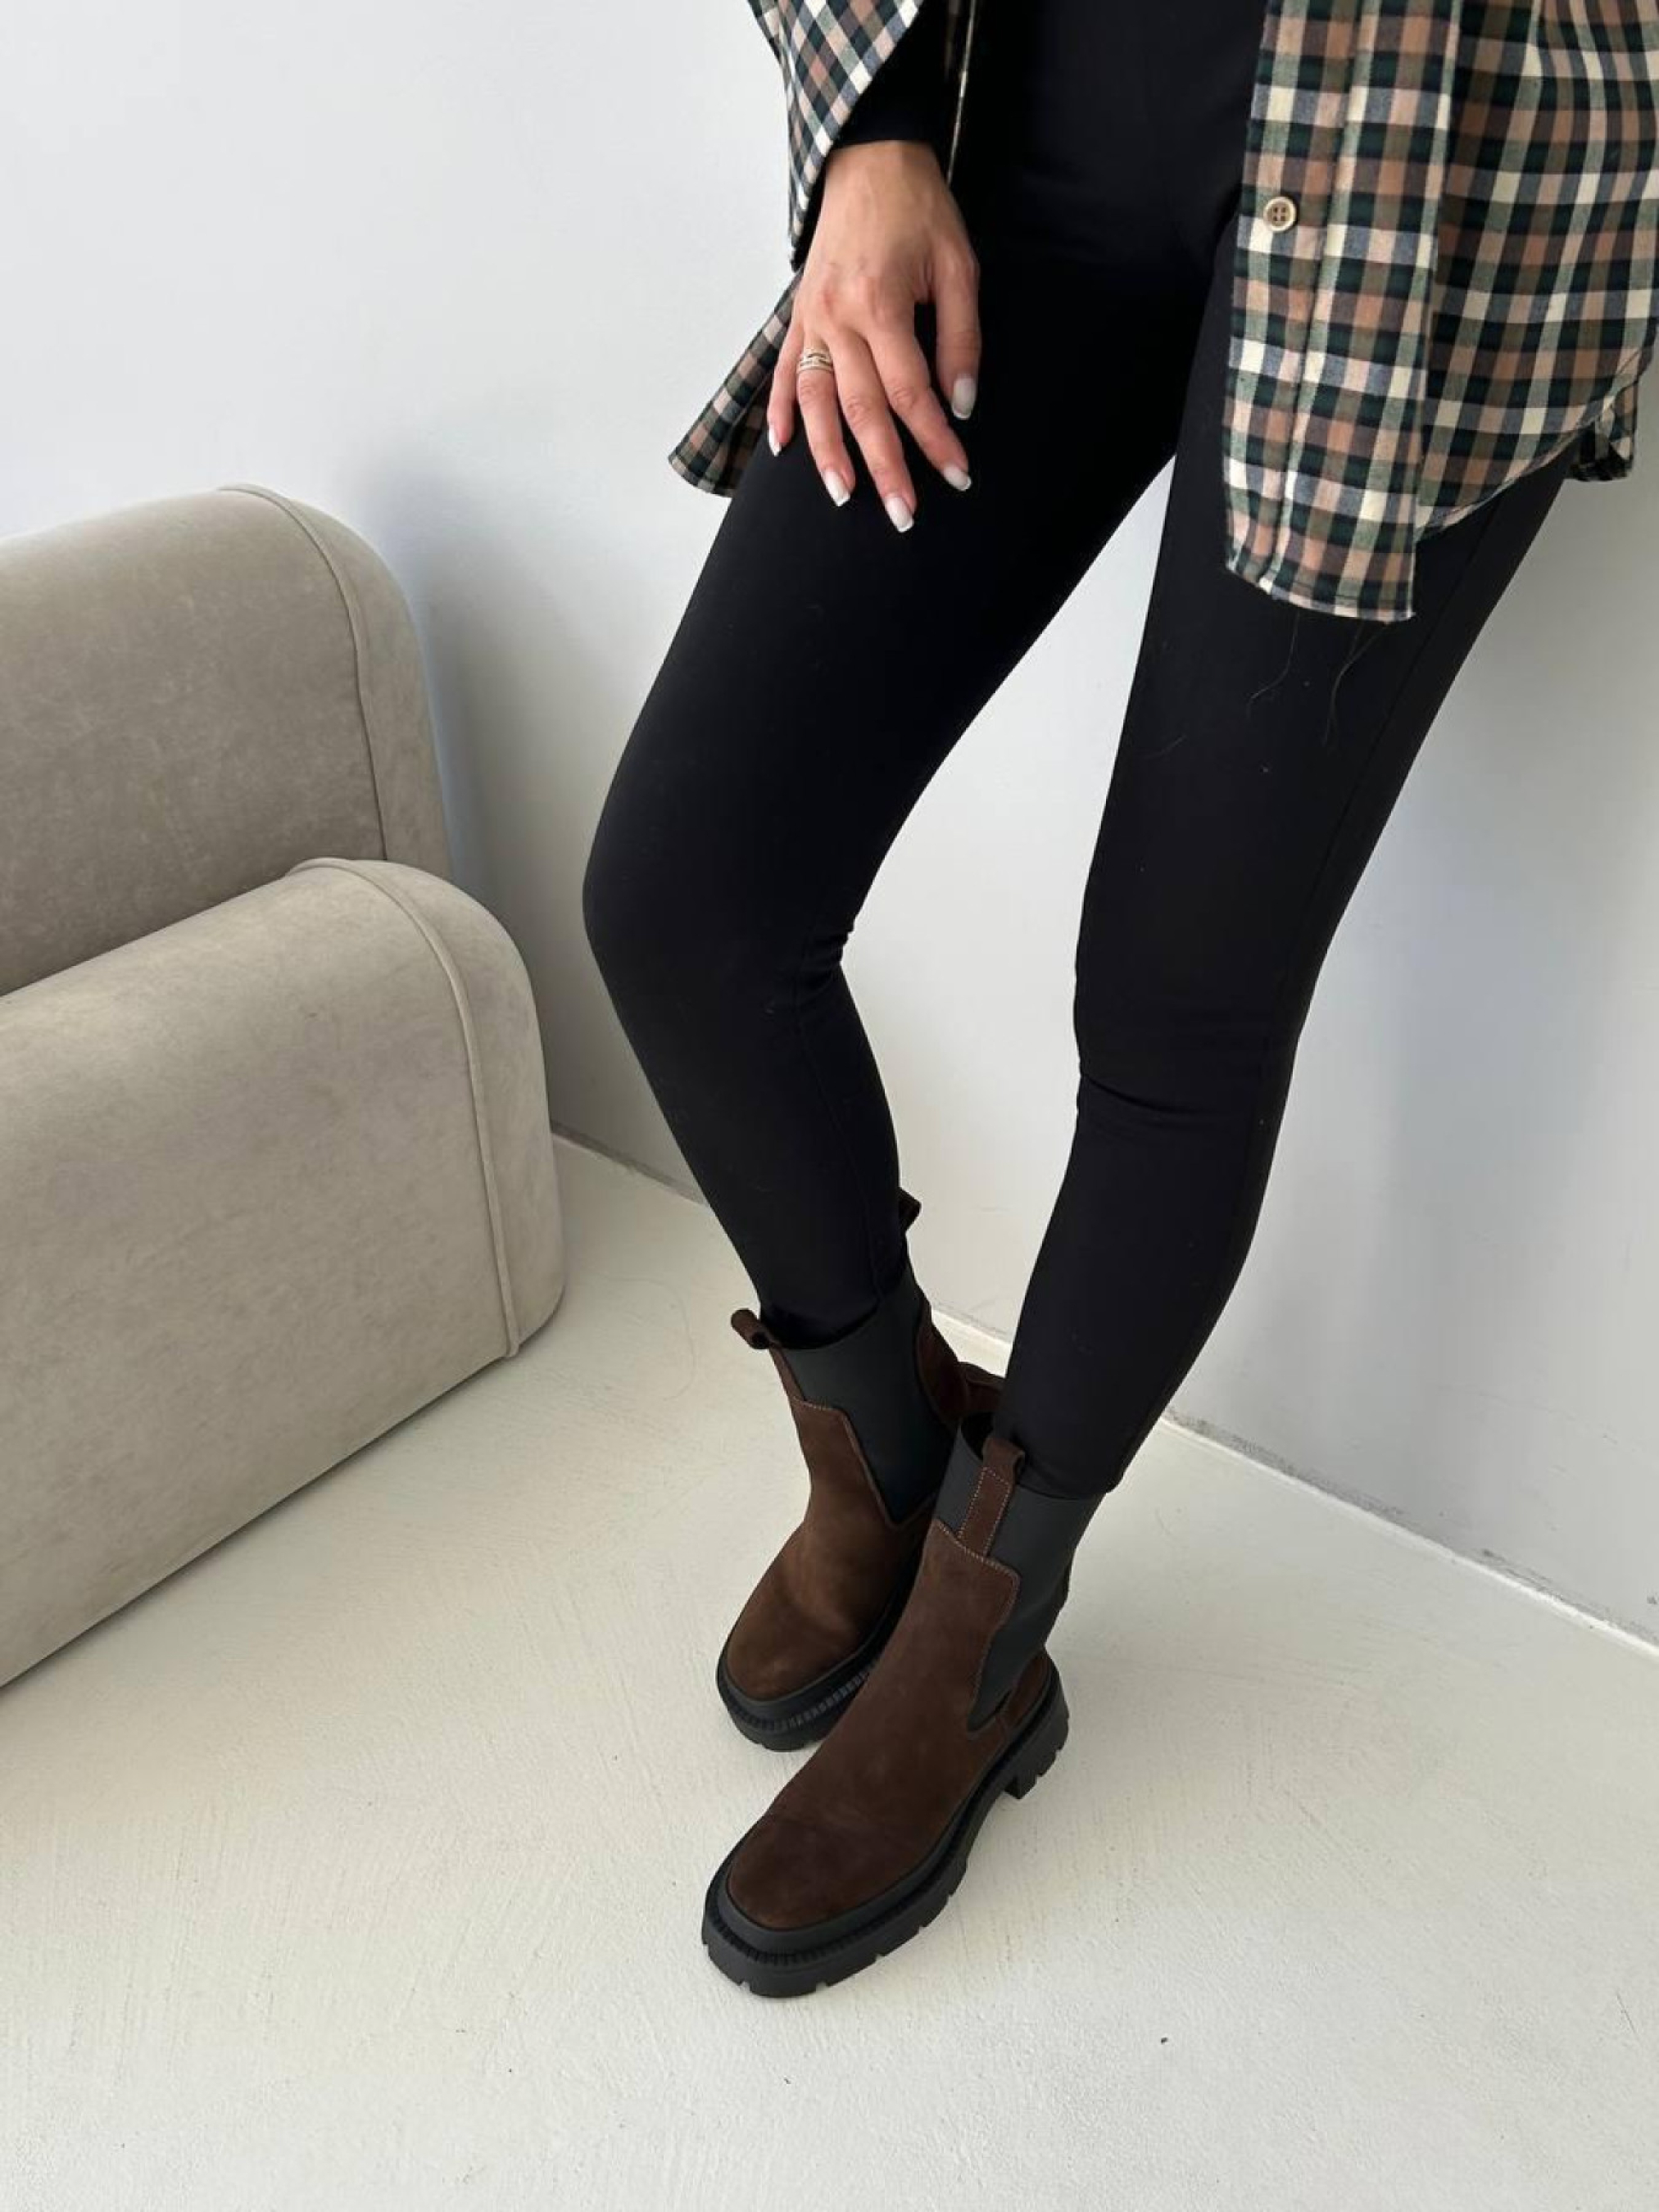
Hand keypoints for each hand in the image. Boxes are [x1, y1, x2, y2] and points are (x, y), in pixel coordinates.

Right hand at [767, 139, 980, 529]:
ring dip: (828, 456)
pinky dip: (782, 414)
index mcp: (880, 304)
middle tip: (903, 515)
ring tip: (845, 498)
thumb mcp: (958, 265)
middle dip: (885, 467)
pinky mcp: (799, 316)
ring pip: (816, 402)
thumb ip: (960, 338)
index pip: (911, 392)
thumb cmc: (919, 209)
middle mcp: (837, 318)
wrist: (869, 158)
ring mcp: (811, 319)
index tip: (958, 475)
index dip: (935, 439)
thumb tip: (961, 404)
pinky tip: (786, 451)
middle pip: (861, 410)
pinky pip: (784, 373)